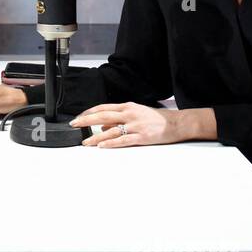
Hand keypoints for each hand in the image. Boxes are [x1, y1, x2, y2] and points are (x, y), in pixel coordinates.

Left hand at [70, 103, 188, 147]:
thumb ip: (120, 118)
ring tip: (85, 142)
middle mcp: (129, 114)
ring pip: (110, 130)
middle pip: (102, 116)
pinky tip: (102, 145)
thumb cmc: (157, 118)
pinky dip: (111, 142)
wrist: (177, 123)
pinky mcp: (141, 136)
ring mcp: (135, 125)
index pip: (103, 107)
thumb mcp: (137, 113)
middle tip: (74, 125)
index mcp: (128, 107)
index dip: (88, 112)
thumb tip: (103, 126)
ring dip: (95, 136)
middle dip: (86, 121)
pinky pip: (123, 140)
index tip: (78, 117)